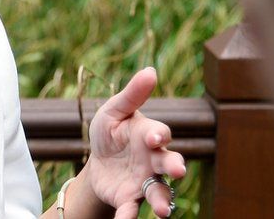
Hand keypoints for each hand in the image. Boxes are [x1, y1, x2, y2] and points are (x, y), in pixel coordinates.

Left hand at [84, 67, 185, 217]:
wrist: (97, 161)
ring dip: (163, 201)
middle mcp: (153, 160)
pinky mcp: (129, 198)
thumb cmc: (111, 131)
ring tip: (163, 211)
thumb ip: (132, 94)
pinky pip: (132, 209)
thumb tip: (150, 70)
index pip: (160, 134)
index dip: (158, 134)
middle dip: (174, 167)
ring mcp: (144, 181)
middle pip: (169, 164)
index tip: (155, 136)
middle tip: (176, 170)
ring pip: (159, 192)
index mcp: (148, 135)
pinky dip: (130, 216)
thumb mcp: (114, 111)